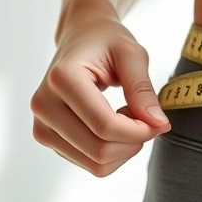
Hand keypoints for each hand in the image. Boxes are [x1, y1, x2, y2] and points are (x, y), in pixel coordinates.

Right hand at [30, 10, 170, 176]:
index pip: (105, 125)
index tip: (160, 121)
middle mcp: (44, 104)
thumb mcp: (132, 55)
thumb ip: (143, 89)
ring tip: (128, 118)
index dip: (140, 131)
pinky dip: (112, 152)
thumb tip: (158, 124)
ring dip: (123, 149)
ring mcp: (41, 124)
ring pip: (94, 164)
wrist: (80, 37)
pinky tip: (114, 125)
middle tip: (148, 119)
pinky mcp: (46, 137)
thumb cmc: (107, 42)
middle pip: (98, 150)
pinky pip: (89, 163)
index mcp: (62, 78)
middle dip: (134, 142)